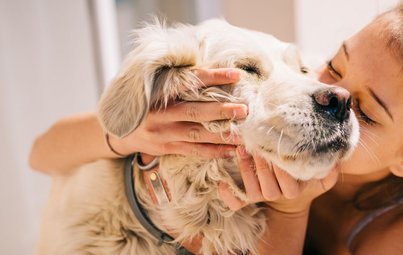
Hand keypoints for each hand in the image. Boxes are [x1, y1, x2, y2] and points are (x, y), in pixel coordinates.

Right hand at [108, 68, 245, 157]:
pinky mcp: (165, 148)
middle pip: (196, 112)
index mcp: (159, 92)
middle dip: (222, 111)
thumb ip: (178, 81)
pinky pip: (193, 151)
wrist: (117, 130)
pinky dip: (213, 151)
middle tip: (245, 109)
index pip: (190, 81)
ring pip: (197, 134)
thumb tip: (212, 68)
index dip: (213, 77)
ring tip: (244, 135)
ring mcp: (163, 132)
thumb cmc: (145, 103)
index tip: (236, 75)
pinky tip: (231, 151)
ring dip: (222, 135)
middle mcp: (161, 113)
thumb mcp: (155, 87)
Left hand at [218, 146, 339, 213]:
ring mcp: (261, 197)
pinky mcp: (247, 198)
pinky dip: (229, 195)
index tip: (277, 152)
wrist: (290, 196)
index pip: (288, 183)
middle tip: (254, 144)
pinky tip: (222, 183)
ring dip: (245, 170)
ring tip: (241, 149)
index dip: (281, 170)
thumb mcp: (321, 177)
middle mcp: (277, 194)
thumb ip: (331, 170)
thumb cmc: (304, 177)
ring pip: (252, 190)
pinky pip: (236, 203)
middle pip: (268, 186)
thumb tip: (338, 158)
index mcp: (294, 189)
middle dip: (260, 165)